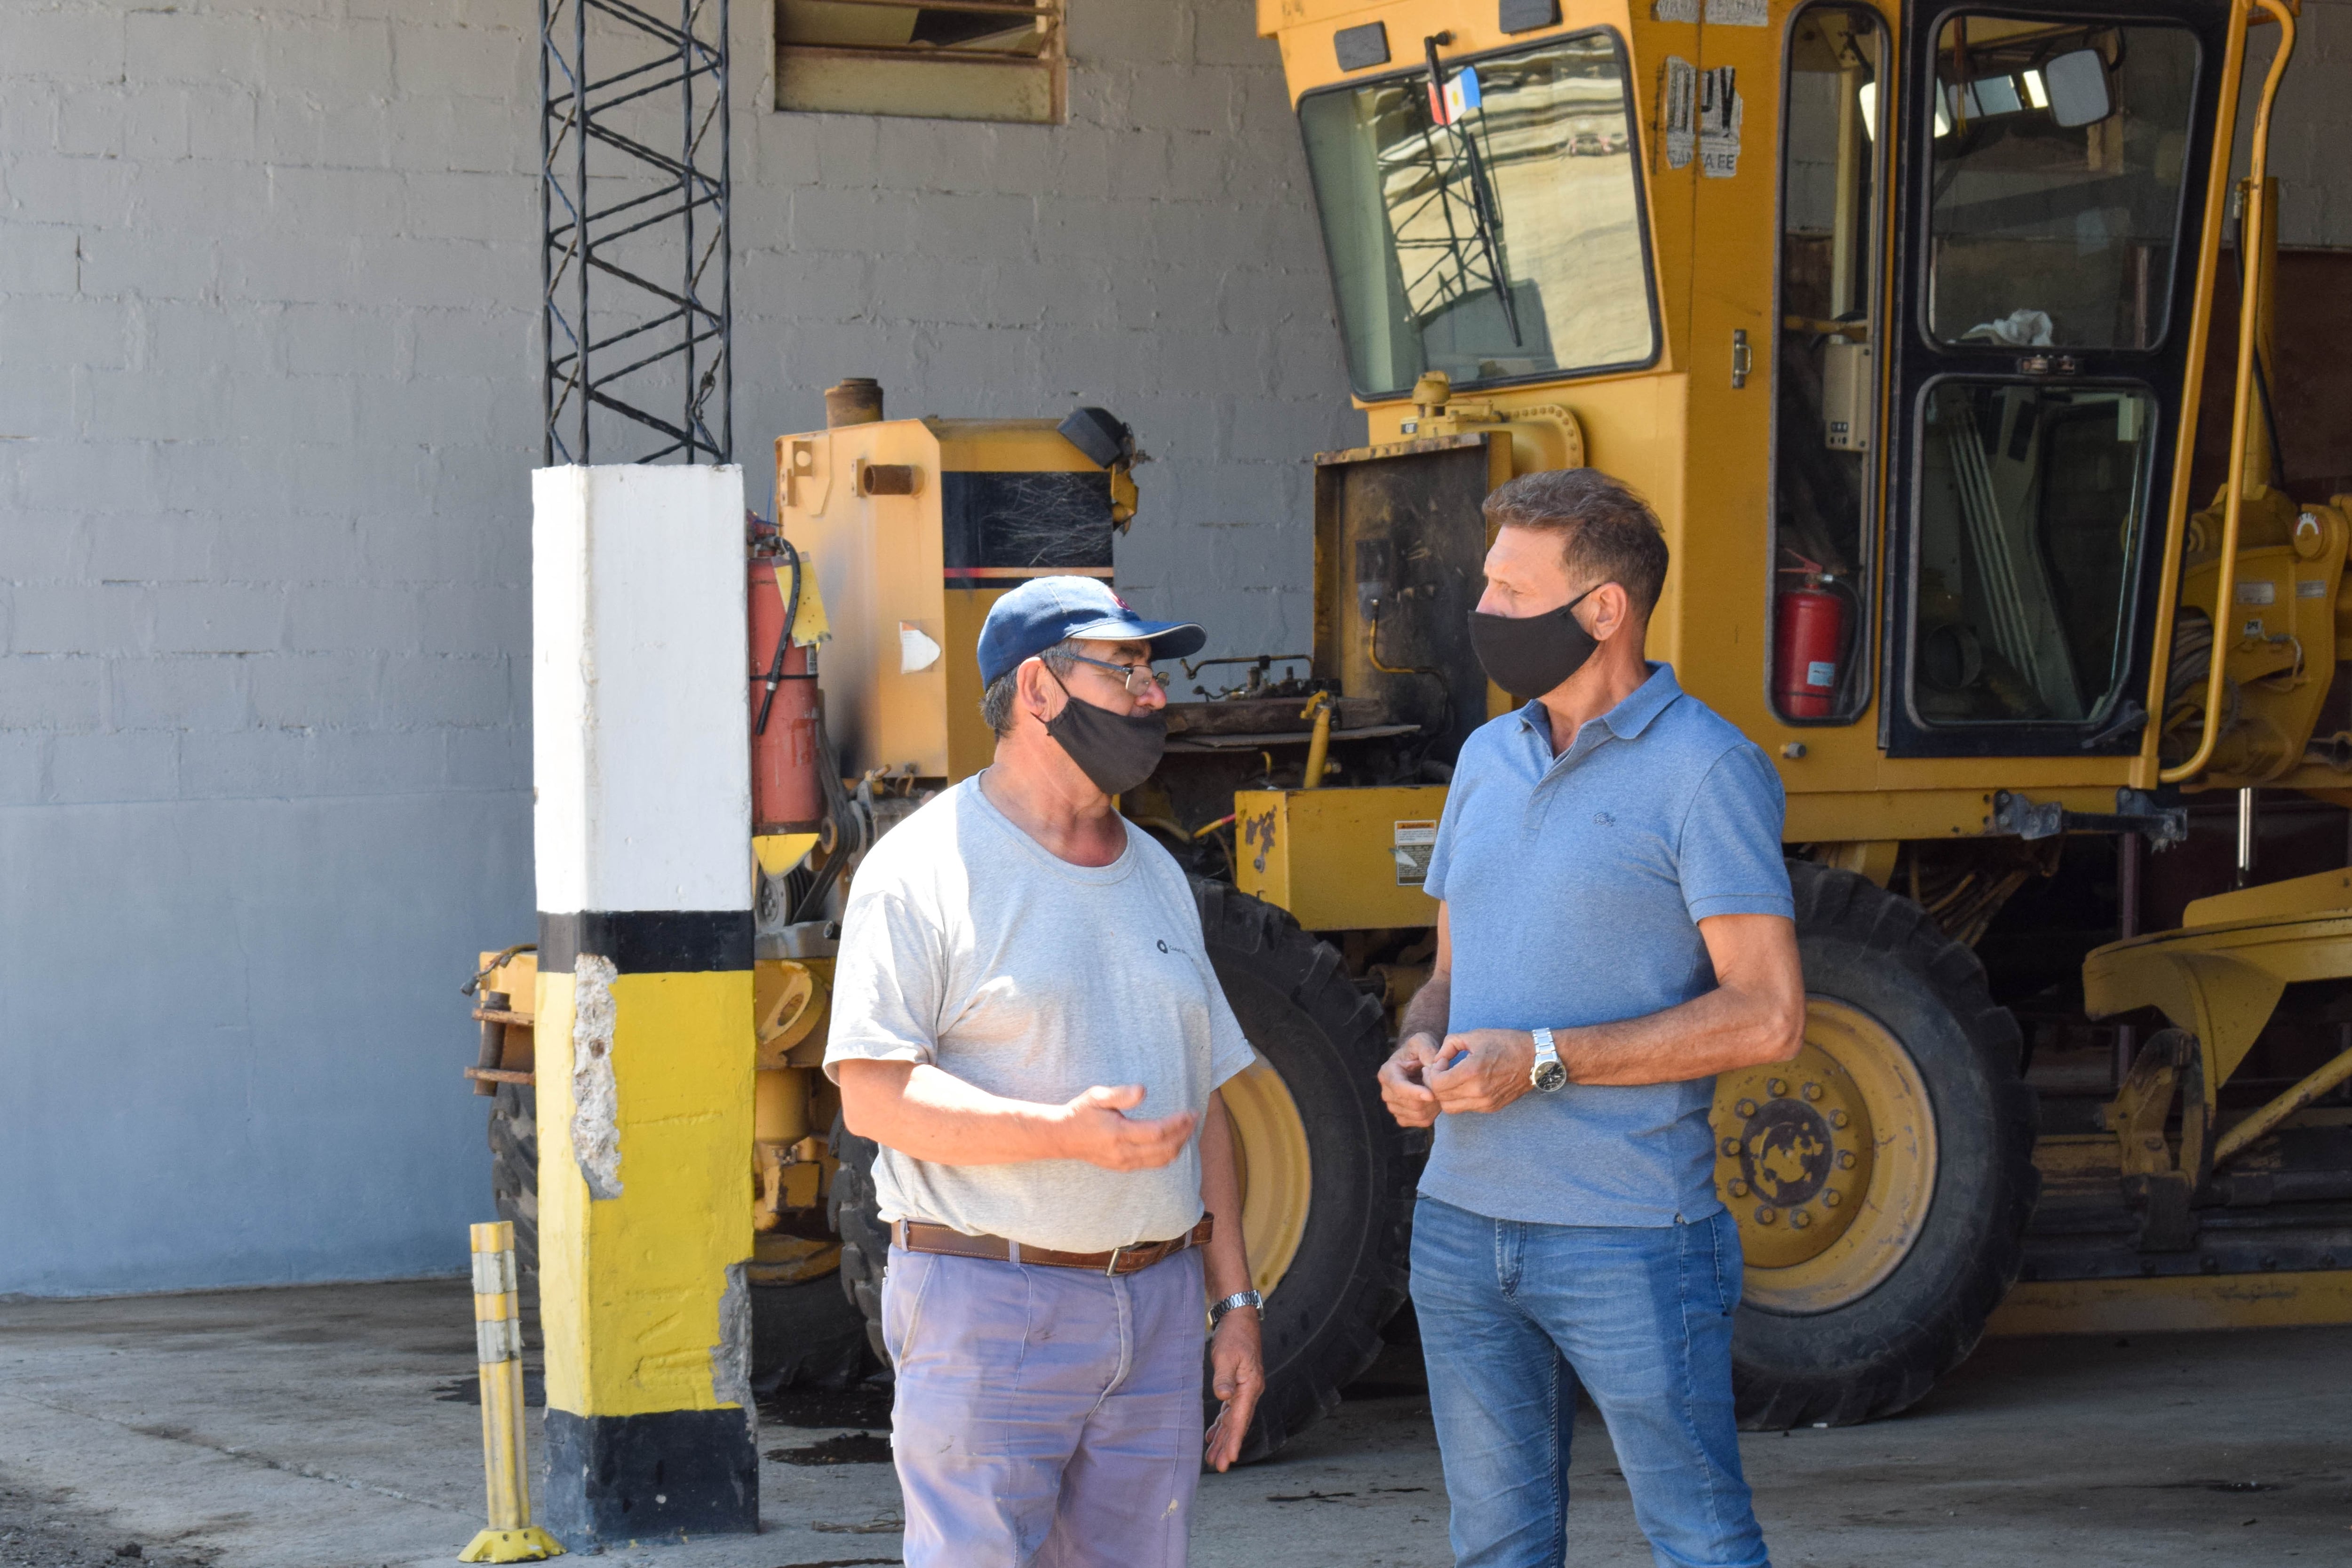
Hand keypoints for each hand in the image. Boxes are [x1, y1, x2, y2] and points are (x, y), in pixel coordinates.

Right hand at [1053, 1085, 1196, 1170]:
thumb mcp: (1097, 1097)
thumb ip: (1121, 1094)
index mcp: (1118, 1134)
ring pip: (1162, 1159)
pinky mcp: (1124, 1167)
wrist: (1062, 1138)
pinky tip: (1173, 1140)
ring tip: (1188, 1128)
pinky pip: (1153, 1164)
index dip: (1178, 1123)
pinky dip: (1169, 1153)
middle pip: (1165, 1148)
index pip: (1158, 1132)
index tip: (1191, 1111)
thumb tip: (1144, 1091)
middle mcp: (1123, 1153)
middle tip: (1195, 1118)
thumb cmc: (1081, 1113)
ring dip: (1179, 1144)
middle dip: (1185, 1133)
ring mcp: (1124, 1163)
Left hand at [1203, 1306, 1263, 1471]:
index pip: (1241, 1419)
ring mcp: (1245, 1389)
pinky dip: (1222, 1424)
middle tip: (1218, 1466)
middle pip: (1238, 1424)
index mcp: (1250, 1386)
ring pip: (1233, 1420)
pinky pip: (1230, 1411)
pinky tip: (1213, 1435)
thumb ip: (1224, 1377)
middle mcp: (1250, 1391)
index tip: (1230, 1459)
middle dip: (1228, 1446)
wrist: (1239, 1318)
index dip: (1235, 1440)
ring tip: (1213, 1458)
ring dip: (1223, 1438)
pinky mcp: (1237, 1385)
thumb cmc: (1233, 1335)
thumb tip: (1223, 1397)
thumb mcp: (1226, 1355)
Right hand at [1378, 1033, 1443, 1127]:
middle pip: (1411, 1104)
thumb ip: (1428, 1051)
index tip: (1432, 1095)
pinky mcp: (1403, 1116)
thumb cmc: (1420, 1048)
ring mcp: (1393, 1106)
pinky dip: (1432, 1113)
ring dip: (1433, 1105)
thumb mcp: (1422, 1041)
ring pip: (1418, 1114)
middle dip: (1430, 1096)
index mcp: (1387, 1072)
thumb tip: (1433, 1068)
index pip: (1398, 1088)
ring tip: (1438, 1090)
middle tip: (1441, 1084)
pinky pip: (1421, 1121)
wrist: (1418, 1060)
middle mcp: (1387, 1092)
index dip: (1415, 1093)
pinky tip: (1434, 1101)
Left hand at [1424, 1029, 1535, 1114]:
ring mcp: (1486, 1102)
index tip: (1441, 1062)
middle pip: (1441, 1099)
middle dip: (1436, 1085)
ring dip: (1446, 1095)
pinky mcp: (1492, 1107)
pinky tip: (1466, 1085)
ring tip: (1452, 1079)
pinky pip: (1466, 1108)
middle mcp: (1478, 1091)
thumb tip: (1437, 1059)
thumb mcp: (1475, 1036)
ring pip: (1451, 1108)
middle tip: (1441, 1072)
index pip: (1437, 1084)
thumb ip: (1450, 1045)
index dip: (1432, 1073)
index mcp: (1472, 1071)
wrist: (1535, 1059)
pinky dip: (1460, 1099)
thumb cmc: (1506, 1043)